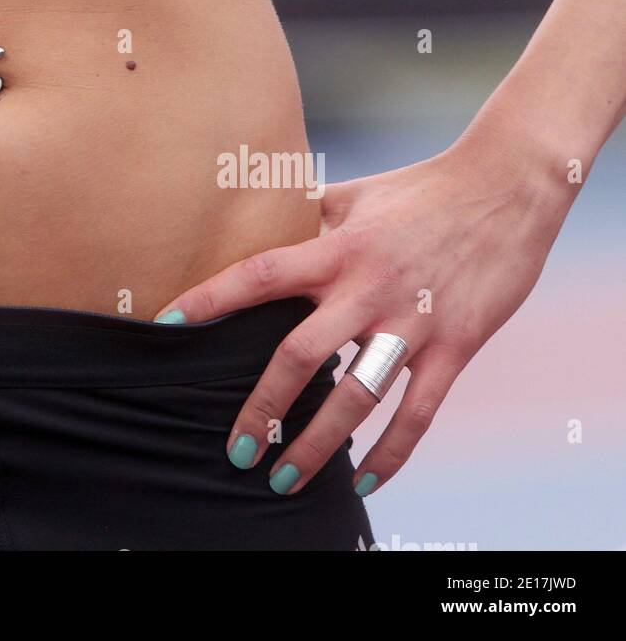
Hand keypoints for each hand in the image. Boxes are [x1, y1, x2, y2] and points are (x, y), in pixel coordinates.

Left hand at [154, 135, 572, 496]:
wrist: (504, 188)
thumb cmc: (420, 190)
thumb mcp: (355, 196)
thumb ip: (308, 217)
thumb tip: (259, 220)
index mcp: (336, 247)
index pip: (258, 275)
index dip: (209, 300)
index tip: (165, 327)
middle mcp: (367, 288)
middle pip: (299, 354)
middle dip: (263, 408)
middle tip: (235, 448)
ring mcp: (412, 321)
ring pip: (355, 396)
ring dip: (318, 446)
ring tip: (284, 480)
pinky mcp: (455, 346)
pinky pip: (418, 412)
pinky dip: (392, 453)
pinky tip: (365, 481)